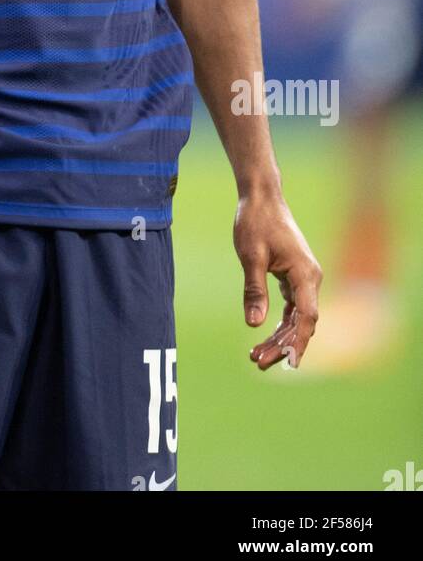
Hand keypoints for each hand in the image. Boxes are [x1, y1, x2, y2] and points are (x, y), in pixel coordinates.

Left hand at [233, 191, 321, 369]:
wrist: (262, 197)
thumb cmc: (256, 222)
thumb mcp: (250, 256)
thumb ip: (254, 290)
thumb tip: (254, 324)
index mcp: (305, 274)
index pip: (307, 317)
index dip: (299, 343)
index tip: (288, 363)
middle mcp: (310, 279)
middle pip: (301, 323)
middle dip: (282, 345)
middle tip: (257, 362)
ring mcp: (303, 278)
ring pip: (296, 318)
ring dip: (279, 337)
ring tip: (256, 355)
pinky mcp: (294, 276)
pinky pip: (291, 307)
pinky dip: (279, 322)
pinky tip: (263, 335)